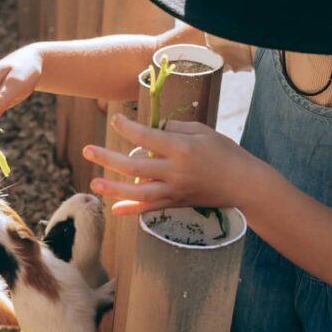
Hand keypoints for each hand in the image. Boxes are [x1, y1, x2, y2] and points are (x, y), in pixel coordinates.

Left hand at [83, 115, 250, 214]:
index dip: (127, 128)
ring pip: (137, 191)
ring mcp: (174, 190)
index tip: (115, 120)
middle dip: (108, 158)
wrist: (243, 184)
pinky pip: (150, 209)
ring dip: (113, 188)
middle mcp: (175, 172)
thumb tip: (152, 130)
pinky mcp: (176, 203)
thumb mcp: (202, 132)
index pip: (146, 137)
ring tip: (94, 183)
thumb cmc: (225, 152)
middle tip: (87, 150)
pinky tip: (115, 210)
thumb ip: (175, 128)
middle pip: (135, 165)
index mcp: (182, 149)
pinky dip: (132, 211)